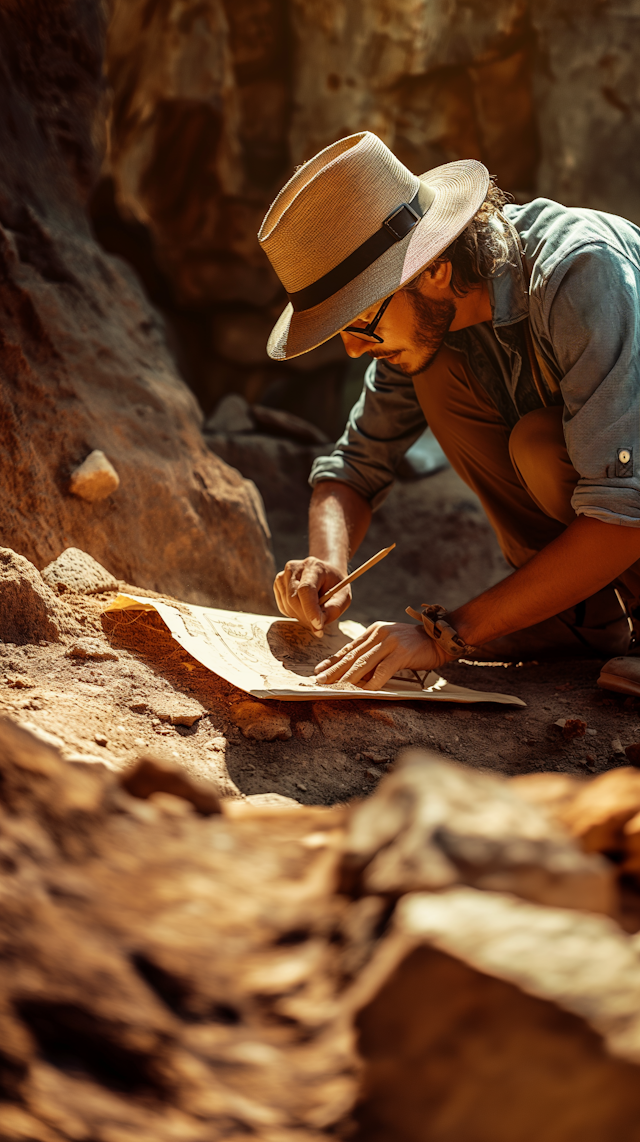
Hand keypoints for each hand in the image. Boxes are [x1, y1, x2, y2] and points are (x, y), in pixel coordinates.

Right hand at [273, 556, 351, 636]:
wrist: (325, 572)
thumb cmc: (334, 584)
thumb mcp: (343, 596)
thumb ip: (334, 609)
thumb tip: (317, 626)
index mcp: (314, 567)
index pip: (306, 589)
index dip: (310, 610)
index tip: (318, 626)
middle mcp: (294, 568)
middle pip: (294, 599)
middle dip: (306, 617)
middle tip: (319, 626)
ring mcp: (283, 575)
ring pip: (287, 605)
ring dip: (301, 616)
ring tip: (314, 612)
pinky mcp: (278, 584)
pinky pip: (283, 607)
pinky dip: (294, 613)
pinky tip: (304, 607)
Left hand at [314, 621, 449, 688]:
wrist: (439, 638)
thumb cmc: (414, 645)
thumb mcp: (390, 643)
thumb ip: (373, 654)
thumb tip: (355, 674)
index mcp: (374, 631)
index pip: (349, 647)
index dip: (333, 660)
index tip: (318, 670)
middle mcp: (379, 634)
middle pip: (352, 655)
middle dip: (334, 669)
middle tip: (319, 680)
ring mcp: (390, 643)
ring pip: (364, 663)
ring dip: (348, 677)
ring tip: (336, 687)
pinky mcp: (402, 653)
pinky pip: (383, 670)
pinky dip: (372, 682)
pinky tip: (364, 691)